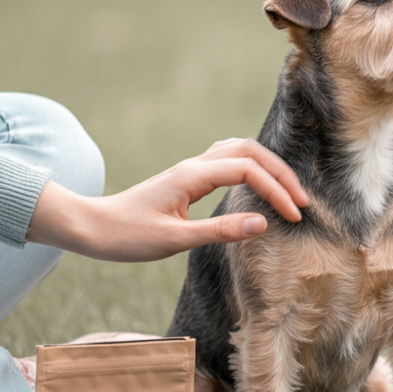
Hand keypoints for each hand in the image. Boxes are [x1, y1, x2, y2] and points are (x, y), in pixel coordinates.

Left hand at [26, 138, 308, 262]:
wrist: (90, 226)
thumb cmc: (127, 236)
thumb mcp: (174, 240)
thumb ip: (220, 231)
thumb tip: (263, 223)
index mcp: (193, 177)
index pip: (248, 172)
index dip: (276, 191)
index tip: (293, 217)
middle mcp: (194, 166)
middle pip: (251, 152)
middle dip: (281, 174)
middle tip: (302, 202)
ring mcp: (191, 169)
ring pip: (240, 150)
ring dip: (268, 167)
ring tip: (287, 192)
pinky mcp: (188, 178)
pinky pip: (228, 159)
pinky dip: (252, 166)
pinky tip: (258, 184)